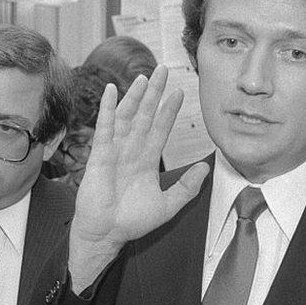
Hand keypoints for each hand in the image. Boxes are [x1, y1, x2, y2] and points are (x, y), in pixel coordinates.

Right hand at [69, 66, 209, 292]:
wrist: (106, 234)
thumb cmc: (132, 222)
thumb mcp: (167, 206)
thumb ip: (186, 188)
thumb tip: (206, 168)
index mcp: (147, 160)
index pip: (161, 129)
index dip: (169, 110)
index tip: (180, 92)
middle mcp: (131, 150)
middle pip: (145, 115)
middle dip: (154, 93)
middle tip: (163, 70)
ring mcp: (115, 151)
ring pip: (127, 117)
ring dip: (135, 96)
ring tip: (144, 76)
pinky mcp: (100, 155)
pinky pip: (105, 127)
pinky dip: (109, 109)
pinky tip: (113, 91)